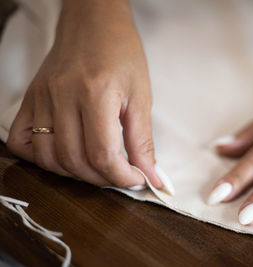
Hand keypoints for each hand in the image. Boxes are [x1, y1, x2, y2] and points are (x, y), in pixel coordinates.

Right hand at [7, 0, 162, 188]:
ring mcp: (41, 98)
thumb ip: (143, 140)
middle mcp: (62, 97)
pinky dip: (42, 159)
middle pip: (75, 161)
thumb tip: (151, 176)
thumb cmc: (122, 54)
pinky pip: (22, 142)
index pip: (103, 155)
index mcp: (96, 94)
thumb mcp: (141, 95)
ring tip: (98, 168)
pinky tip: (64, 155)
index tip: (137, 179)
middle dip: (102, 179)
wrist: (94, 23)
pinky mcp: (30, 98)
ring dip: (75, 174)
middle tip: (120, 174)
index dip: (122, 177)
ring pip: (49, 157)